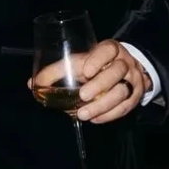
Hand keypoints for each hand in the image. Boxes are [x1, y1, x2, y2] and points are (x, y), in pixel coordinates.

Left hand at [29, 39, 148, 123]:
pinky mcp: (135, 97)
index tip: (85, 71)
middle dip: (99, 85)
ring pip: (122, 91)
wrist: (126, 71)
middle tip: (83, 96)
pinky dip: (109, 115)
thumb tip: (32, 84)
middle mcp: (125, 63)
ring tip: (84, 114)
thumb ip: (57, 71)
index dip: (98, 59)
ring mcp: (133, 80)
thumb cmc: (96, 64)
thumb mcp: (79, 62)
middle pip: (117, 72)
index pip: (108, 50)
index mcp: (110, 50)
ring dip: (102, 105)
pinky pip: (125, 107)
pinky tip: (94, 119)